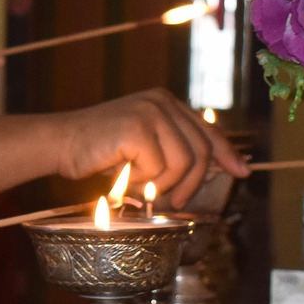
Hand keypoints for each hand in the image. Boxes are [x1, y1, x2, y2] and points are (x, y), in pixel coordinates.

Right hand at [55, 89, 248, 206]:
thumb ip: (171, 150)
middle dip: (190, 184)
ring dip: (160, 184)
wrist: (60, 143)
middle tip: (175, 201)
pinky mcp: (137, 127)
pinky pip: (157, 168)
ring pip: (181, 163)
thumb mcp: (142, 146)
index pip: (206, 130)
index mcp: (165, 102)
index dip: (226, 153)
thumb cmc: (98, 151)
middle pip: (200, 152)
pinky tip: (122, 175)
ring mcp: (150, 112)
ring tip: (137, 184)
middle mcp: (162, 102)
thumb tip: (206, 172)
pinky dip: (141, 181)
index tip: (242, 171)